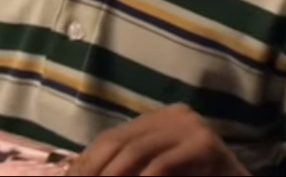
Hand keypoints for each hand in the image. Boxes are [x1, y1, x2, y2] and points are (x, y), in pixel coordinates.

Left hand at [68, 104, 247, 175]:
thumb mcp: (155, 172)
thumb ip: (128, 168)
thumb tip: (79, 173)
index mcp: (159, 120)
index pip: (111, 138)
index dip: (86, 162)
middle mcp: (175, 115)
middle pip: (119, 141)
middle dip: (95, 169)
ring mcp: (193, 126)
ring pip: (137, 151)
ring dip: (114, 176)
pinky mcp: (206, 145)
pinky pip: (163, 164)